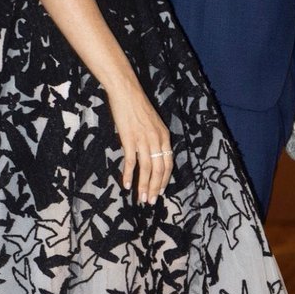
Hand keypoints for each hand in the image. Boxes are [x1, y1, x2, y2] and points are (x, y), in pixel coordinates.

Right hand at [106, 80, 172, 203]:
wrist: (126, 92)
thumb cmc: (138, 106)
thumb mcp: (153, 122)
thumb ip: (155, 138)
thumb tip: (153, 155)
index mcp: (164, 136)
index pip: (168, 163)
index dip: (164, 180)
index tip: (160, 192)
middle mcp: (157, 140)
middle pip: (159, 170)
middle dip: (155, 188)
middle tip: (150, 201)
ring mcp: (143, 140)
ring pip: (146, 169)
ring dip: (144, 186)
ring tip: (141, 198)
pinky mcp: (129, 139)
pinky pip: (131, 162)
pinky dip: (129, 175)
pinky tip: (127, 185)